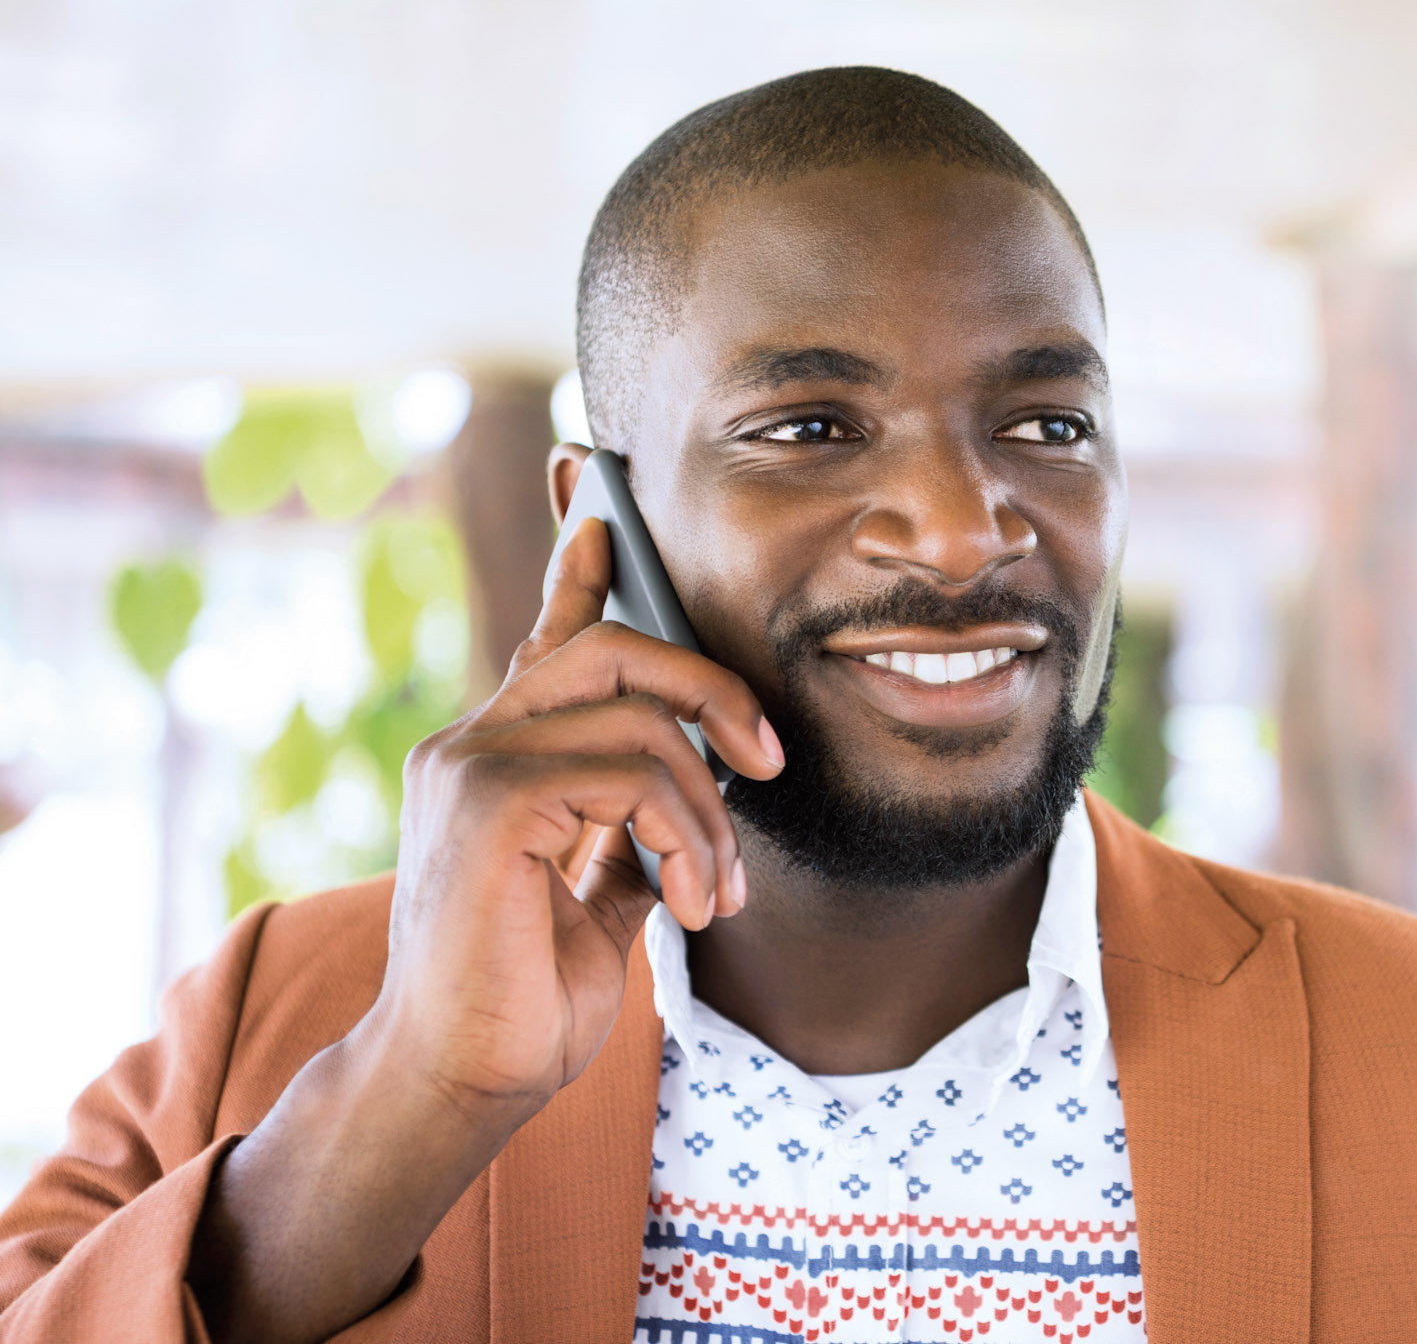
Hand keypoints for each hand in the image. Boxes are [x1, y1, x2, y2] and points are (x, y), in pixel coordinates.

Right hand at [372, 515, 783, 1116]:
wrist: (462, 1082)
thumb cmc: (523, 1000)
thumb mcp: (597, 898)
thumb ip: (628, 831)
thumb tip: (690, 793)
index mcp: (499, 761)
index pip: (547, 644)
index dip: (580, 579)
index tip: (602, 519)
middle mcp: (472, 745)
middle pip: (616, 649)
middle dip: (713, 691)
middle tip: (770, 762)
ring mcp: (470, 765)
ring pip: (643, 721)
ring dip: (711, 813)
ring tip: (715, 893)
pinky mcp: (488, 802)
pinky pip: (634, 774)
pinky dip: (686, 835)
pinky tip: (687, 902)